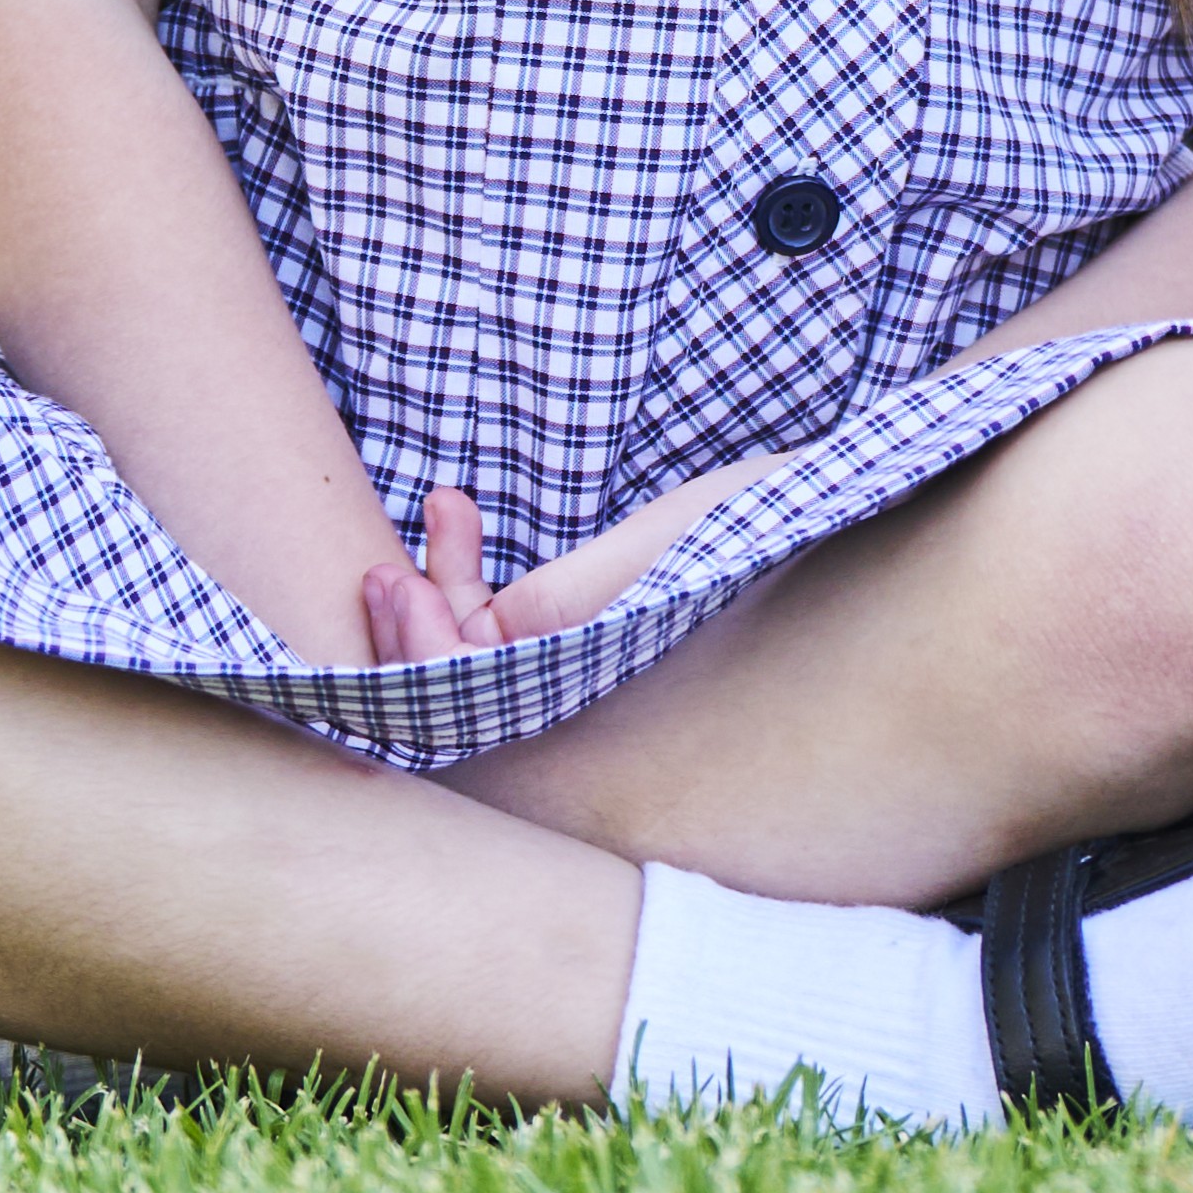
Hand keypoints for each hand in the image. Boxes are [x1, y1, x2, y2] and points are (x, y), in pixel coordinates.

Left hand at [354, 461, 773, 662]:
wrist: (808, 497)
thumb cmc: (743, 520)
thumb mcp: (655, 549)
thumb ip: (566, 597)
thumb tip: (482, 632)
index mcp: (589, 675)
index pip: (471, 696)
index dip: (418, 652)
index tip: (398, 578)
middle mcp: (568, 678)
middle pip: (451, 681)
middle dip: (406, 626)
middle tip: (384, 563)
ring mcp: (565, 652)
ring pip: (463, 644)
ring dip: (433, 588)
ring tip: (438, 510)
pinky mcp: (568, 618)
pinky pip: (489, 615)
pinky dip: (463, 573)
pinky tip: (459, 518)